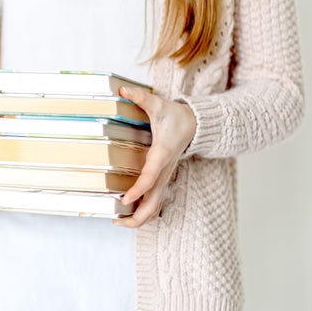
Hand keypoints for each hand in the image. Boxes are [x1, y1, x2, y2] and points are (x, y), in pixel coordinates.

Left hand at [113, 85, 195, 227]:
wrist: (195, 124)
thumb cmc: (176, 116)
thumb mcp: (158, 104)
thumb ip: (140, 97)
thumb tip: (123, 90)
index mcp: (161, 155)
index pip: (150, 178)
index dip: (138, 190)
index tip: (124, 200)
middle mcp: (164, 172)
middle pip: (154, 204)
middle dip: (137, 217)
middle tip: (115, 219)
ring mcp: (165, 178)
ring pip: (155, 207)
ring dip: (139, 218)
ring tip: (117, 220)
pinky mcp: (163, 180)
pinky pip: (154, 201)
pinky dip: (142, 210)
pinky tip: (126, 211)